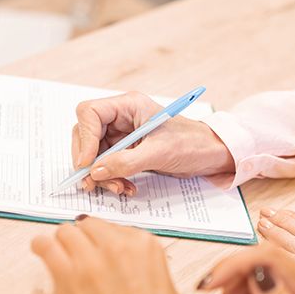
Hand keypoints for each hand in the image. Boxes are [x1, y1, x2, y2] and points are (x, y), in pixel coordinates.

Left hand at [32, 216, 201, 293]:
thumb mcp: (164, 286)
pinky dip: (41, 247)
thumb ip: (140, 265)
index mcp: (145, 244)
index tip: (101, 254)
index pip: (114, 227)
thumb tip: (121, 265)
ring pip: (65, 231)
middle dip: (84, 239)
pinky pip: (45, 246)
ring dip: (63, 244)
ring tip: (62, 259)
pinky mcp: (67, 277)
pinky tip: (42, 253)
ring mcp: (90, 259)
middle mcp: (117, 244)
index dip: (105, 242)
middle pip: (87, 225)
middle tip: (81, 259)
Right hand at [72, 92, 233, 194]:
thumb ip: (125, 162)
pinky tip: (125, 187)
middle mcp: (120, 118)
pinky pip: (106, 165)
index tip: (86, 164)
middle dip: (89, 162)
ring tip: (118, 188)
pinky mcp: (125, 151)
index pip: (89, 113)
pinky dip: (111, 179)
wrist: (210, 155)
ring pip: (94, 154)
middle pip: (86, 135)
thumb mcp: (159, 153)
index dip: (84, 138)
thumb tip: (95, 171)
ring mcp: (121, 135)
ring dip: (101, 175)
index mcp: (128, 106)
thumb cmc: (192, 144)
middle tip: (93, 183)